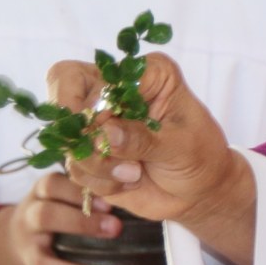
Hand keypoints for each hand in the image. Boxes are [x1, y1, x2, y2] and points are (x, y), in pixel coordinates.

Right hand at [0, 172, 121, 264]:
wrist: (6, 246)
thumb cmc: (51, 214)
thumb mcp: (60, 195)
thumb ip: (88, 192)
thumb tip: (134, 183)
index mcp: (39, 195)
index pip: (52, 185)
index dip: (77, 191)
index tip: (108, 200)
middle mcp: (29, 220)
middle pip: (45, 217)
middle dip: (81, 224)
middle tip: (116, 229)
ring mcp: (28, 253)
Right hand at [47, 52, 257, 264]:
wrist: (200, 191)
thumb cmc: (201, 157)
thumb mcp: (181, 146)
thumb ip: (143, 139)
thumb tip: (104, 134)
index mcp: (148, 73)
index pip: (101, 73)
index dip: (92, 103)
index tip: (105, 135)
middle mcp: (118, 89)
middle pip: (64, 82)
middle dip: (78, 126)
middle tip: (100, 150)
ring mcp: (100, 119)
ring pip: (68, 133)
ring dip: (98, 163)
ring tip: (135, 173)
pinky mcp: (90, 150)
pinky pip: (73, 165)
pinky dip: (99, 180)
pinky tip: (129, 181)